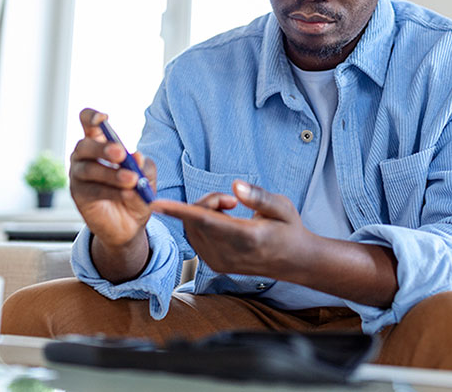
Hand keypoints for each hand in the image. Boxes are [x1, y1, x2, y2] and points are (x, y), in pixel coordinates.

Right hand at [70, 108, 156, 248]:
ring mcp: (78, 175)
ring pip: (89, 169)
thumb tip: (137, 156)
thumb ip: (143, 166)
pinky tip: (126, 193)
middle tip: (121, 154)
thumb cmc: (136, 190)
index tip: (103, 118)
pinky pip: (92, 190)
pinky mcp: (79, 195)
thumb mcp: (147, 176)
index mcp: (100, 141)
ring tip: (131, 179)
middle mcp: (84, 155)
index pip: (88, 122)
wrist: (130, 223)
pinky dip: (111, 191)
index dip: (91, 117)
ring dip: (112, 174)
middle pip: (85, 145)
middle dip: (103, 149)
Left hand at [150, 181, 311, 278]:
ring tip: (230, 209)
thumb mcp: (283, 207)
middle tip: (231, 200)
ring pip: (192, 229)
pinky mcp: (215, 265)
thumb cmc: (289, 229)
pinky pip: (195, 237)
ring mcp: (219, 262)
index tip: (157, 204)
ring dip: (203, 211)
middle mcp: (228, 254)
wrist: (294, 261)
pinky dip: (201, 223)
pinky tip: (223, 221)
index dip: (180, 211)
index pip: (206, 221)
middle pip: (196, 220)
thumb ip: (259, 196)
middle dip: (206, 201)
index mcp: (246, 238)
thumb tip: (235, 186)